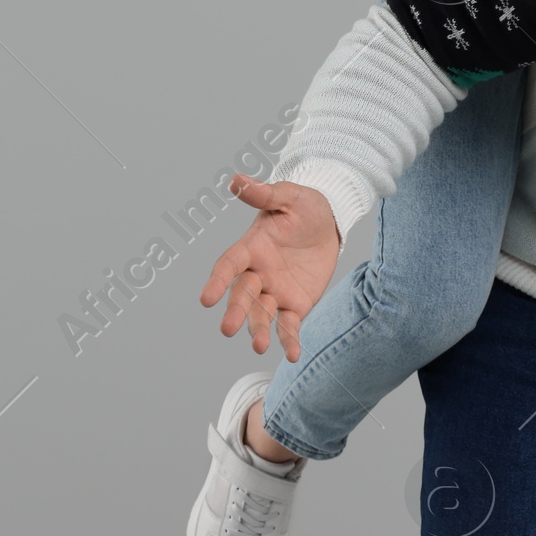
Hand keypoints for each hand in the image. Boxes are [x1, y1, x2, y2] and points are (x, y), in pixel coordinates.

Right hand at [198, 177, 341, 362]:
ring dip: (259, 331)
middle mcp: (257, 274)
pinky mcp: (294, 305)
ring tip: (260, 346)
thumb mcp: (289, 197)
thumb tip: (236, 180)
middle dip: (236, 311)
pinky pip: (289, 326)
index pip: (229, 265)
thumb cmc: (304, 207)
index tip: (206, 298)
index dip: (218, 280)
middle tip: (228, 329)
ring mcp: (274, 292)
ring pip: (262, 315)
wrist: (329, 223)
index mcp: (251, 248)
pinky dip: (289, 341)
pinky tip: (293, 356)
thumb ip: (265, 193)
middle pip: (242, 295)